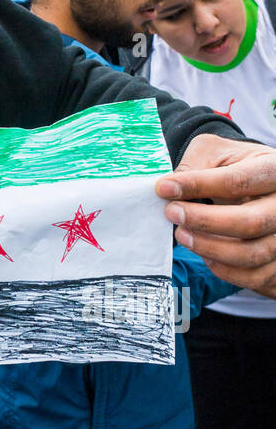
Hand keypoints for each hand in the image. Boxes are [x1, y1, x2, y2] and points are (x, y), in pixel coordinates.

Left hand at [156, 134, 275, 296]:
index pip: (238, 181)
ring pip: (253, 254)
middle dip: (204, 222)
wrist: (249, 183)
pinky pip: (256, 277)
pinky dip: (225, 270)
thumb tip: (168, 191)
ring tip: (182, 235)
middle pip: (252, 222)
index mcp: (273, 169)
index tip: (164, 189)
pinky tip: (204, 255)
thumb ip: (193, 166)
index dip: (198, 186)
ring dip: (210, 249)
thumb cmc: (228, 165)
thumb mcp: (213, 152)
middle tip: (171, 214)